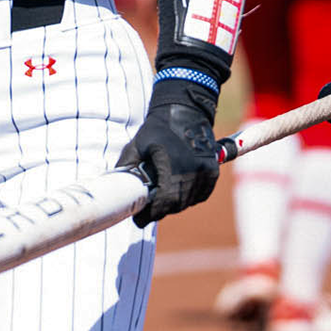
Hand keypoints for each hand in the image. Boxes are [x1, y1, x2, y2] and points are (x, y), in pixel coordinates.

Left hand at [116, 100, 220, 227]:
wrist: (186, 109)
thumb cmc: (158, 126)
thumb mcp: (137, 145)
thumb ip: (127, 168)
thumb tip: (118, 189)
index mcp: (172, 166)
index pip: (163, 202)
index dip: (150, 215)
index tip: (139, 220)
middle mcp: (192, 171)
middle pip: (175, 205)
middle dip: (160, 210)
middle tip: (146, 212)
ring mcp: (205, 172)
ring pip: (188, 202)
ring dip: (174, 205)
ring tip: (160, 201)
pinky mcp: (213, 171)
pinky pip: (200, 195)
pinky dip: (189, 198)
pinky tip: (177, 193)